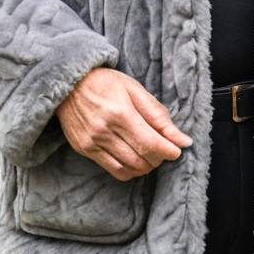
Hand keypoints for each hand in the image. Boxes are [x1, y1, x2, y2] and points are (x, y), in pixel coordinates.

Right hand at [55, 67, 192, 180]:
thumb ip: (159, 116)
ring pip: (128, 168)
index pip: (149, 143)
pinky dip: (130, 170)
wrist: (70, 83)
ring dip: (146, 166)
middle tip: (165, 148)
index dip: (168, 151)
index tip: (177, 150)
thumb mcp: (135, 89)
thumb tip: (182, 140)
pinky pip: (113, 170)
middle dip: (159, 158)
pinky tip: (135, 160)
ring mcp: (92, 143)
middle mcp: (104, 130)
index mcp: (120, 112)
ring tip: (151, 154)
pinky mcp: (85, 150)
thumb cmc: (106, 82)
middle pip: (140, 158)